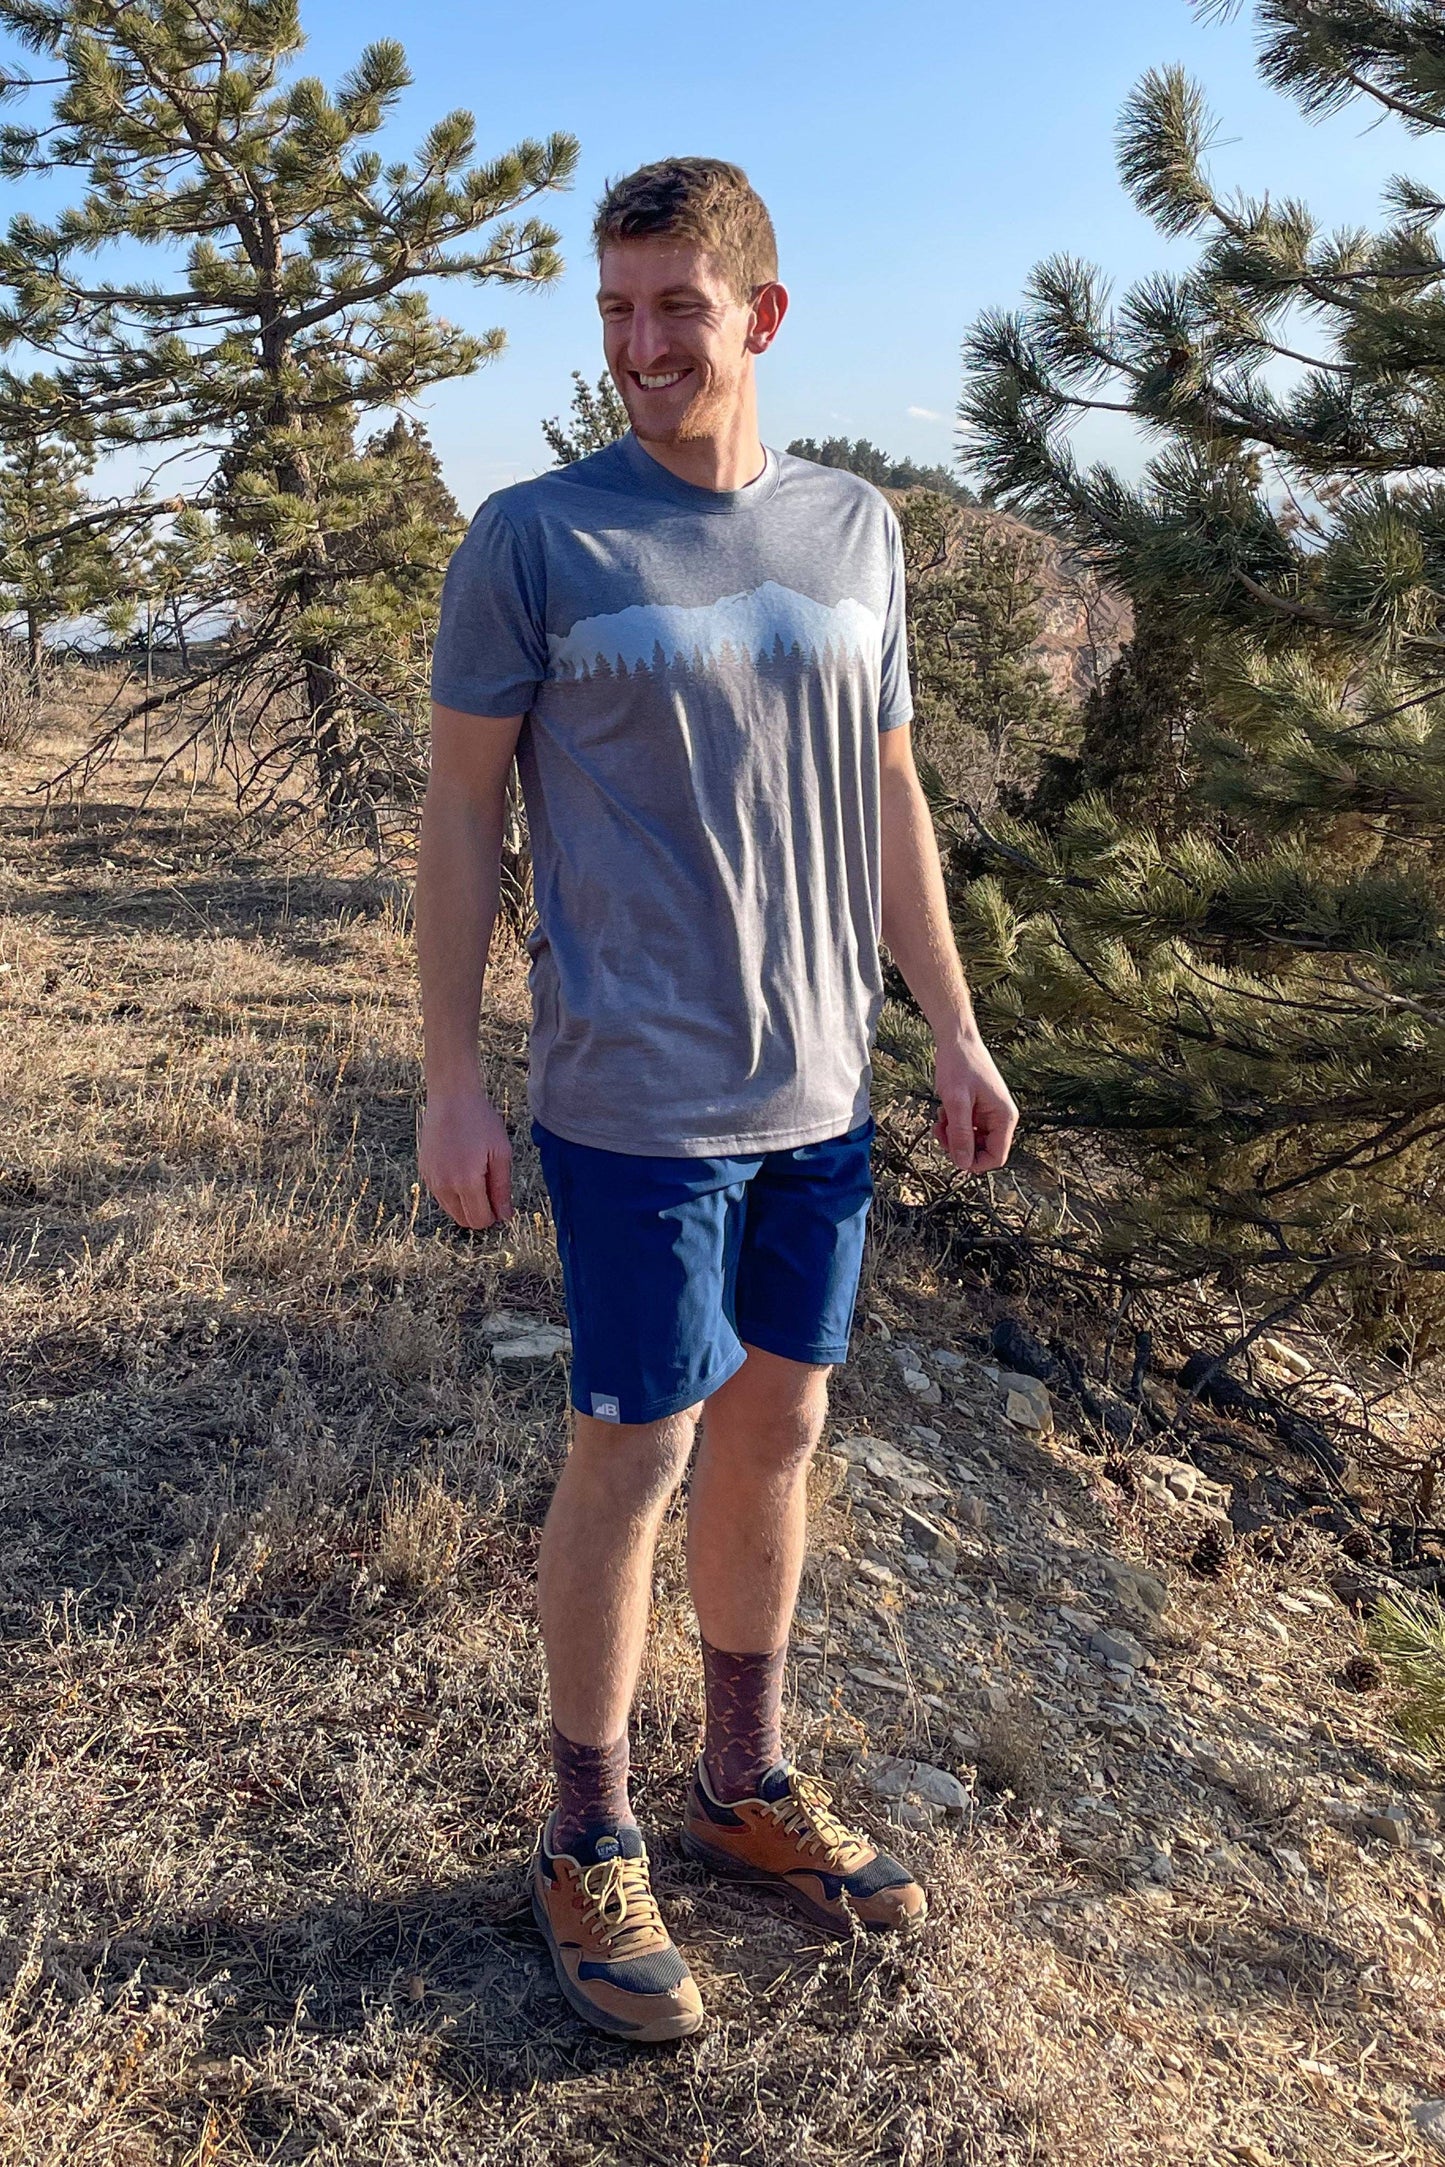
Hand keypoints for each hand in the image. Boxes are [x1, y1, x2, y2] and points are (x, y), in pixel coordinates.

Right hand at [418, 1086, 512, 1228]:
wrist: (451, 1098)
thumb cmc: (480, 1121)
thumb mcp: (501, 1153)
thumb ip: (502, 1188)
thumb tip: (504, 1216)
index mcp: (466, 1182)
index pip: (480, 1220)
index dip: (494, 1216)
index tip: (501, 1202)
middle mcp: (444, 1185)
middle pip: (464, 1220)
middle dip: (480, 1212)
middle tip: (491, 1187)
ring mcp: (430, 1179)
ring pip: (451, 1210)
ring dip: (466, 1203)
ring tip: (478, 1175)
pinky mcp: (424, 1171)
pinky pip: (440, 1195)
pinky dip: (453, 1191)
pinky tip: (463, 1168)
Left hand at [932, 1032, 1018, 1175]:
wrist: (957, 1041)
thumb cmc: (960, 1065)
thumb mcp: (956, 1102)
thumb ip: (961, 1134)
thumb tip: (964, 1164)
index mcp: (1004, 1118)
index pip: (996, 1157)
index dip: (974, 1162)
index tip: (952, 1153)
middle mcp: (1001, 1119)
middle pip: (981, 1152)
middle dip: (958, 1147)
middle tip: (940, 1131)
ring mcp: (989, 1115)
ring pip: (971, 1143)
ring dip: (952, 1136)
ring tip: (940, 1118)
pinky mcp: (978, 1110)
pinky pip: (965, 1130)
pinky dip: (952, 1126)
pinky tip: (943, 1111)